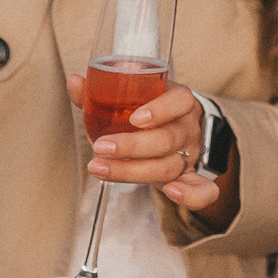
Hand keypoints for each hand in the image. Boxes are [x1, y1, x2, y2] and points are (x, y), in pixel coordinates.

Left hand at [66, 73, 231, 226]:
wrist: (172, 127)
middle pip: (168, 139)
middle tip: (100, 148)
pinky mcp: (189, 177)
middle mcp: (187, 127)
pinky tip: (172, 193)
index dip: (160, 110)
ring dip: (134, 171)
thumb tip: (74, 82)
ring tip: (101, 169)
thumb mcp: (129, 96)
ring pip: (170, 165)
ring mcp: (190, 154)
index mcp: (178, 100)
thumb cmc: (145, 110)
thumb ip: (99, 92)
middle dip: (132, 146)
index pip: (178, 101)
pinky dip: (192, 195)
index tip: (134, 119)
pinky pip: (203, 190)